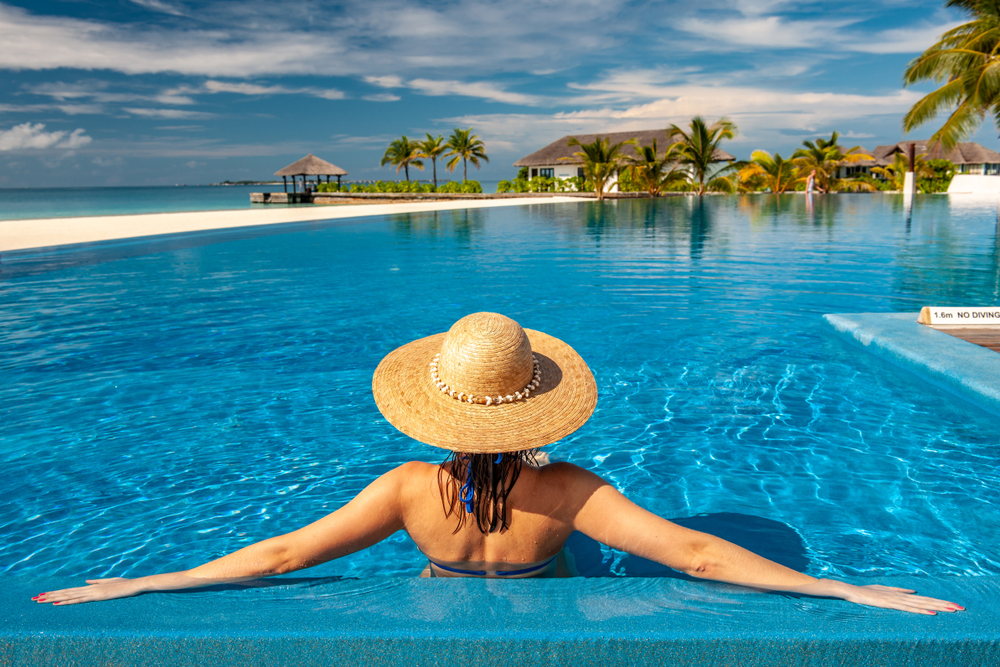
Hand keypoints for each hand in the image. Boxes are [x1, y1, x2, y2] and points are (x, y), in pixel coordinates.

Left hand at [33, 578, 142, 605]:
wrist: (134, 584)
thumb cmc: (124, 584)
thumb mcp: (109, 581)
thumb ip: (97, 582)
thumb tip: (86, 581)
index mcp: (91, 586)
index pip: (69, 590)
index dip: (56, 592)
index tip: (44, 594)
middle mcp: (88, 588)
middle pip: (65, 592)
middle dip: (49, 595)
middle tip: (35, 598)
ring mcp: (92, 592)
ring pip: (68, 596)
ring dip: (53, 598)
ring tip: (40, 600)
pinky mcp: (97, 597)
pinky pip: (79, 600)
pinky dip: (67, 602)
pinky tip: (56, 603)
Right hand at [832, 581, 963, 614]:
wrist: (852, 590)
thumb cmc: (866, 591)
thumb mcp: (884, 589)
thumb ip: (899, 590)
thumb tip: (914, 591)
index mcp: (902, 593)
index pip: (925, 598)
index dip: (940, 601)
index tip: (953, 604)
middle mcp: (902, 596)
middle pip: (927, 600)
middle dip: (944, 604)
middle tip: (961, 608)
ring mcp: (896, 599)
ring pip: (921, 604)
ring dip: (937, 607)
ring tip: (952, 610)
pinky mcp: (890, 604)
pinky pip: (909, 608)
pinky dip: (921, 610)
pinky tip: (932, 613)